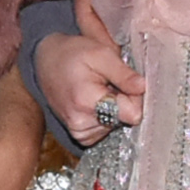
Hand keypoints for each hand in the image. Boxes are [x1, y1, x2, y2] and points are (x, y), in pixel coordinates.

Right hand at [37, 23, 144, 140]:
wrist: (46, 63)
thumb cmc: (72, 54)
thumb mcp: (100, 53)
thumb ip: (123, 73)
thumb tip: (143, 87)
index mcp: (86, 101)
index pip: (132, 114)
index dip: (135, 97)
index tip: (126, 83)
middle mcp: (81, 123)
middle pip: (125, 120)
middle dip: (123, 100)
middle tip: (107, 83)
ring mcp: (79, 132)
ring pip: (117, 125)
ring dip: (113, 107)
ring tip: (97, 90)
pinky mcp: (80, 137)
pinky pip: (106, 130)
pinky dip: (104, 115)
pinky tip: (93, 101)